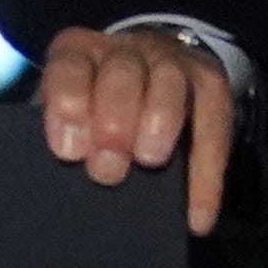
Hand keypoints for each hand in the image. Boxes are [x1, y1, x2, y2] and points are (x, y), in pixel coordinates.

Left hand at [34, 25, 242, 235]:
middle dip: (115, 119)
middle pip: (122, 72)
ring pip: (169, 80)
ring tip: (150, 162)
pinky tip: (197, 217)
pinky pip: (215, 124)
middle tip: (107, 169)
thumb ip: (60, 133)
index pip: (70, 66)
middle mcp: (126, 50)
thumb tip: (52, 172)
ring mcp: (172, 62)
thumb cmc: (95, 107)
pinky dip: (208, 176)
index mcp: (80, 52)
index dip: (68, 104)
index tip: (68, 152)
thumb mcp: (70, 109)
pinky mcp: (212, 85)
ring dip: (160, 119)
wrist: (155, 71)